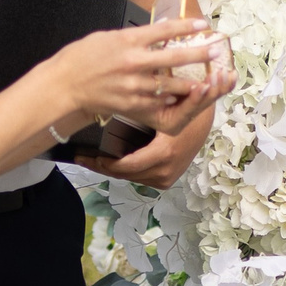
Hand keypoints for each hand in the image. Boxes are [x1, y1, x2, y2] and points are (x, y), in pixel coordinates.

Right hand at [45, 19, 222, 127]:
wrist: (64, 85)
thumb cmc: (82, 58)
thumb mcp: (107, 37)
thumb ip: (134, 37)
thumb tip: (157, 32)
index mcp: (127, 41)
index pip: (164, 30)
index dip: (186, 27)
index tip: (202, 26)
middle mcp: (134, 62)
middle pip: (175, 57)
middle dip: (199, 54)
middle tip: (215, 50)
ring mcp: (134, 85)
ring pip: (172, 84)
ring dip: (191, 82)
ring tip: (206, 80)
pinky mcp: (132, 103)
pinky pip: (158, 101)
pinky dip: (170, 98)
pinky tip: (179, 96)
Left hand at [82, 75, 223, 185]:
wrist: (203, 117)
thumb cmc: (182, 106)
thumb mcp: (160, 107)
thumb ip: (138, 109)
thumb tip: (107, 106)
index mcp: (164, 153)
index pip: (127, 166)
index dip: (105, 164)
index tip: (88, 156)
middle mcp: (166, 170)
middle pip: (126, 175)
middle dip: (102, 167)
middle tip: (83, 158)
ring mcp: (168, 177)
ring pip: (132, 178)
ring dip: (113, 170)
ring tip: (93, 160)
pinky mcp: (168, 179)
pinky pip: (141, 178)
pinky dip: (127, 171)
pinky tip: (113, 163)